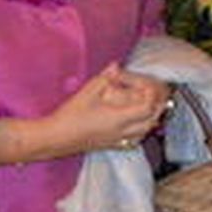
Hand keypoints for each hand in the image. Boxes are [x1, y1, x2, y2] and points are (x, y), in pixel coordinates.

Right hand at [50, 63, 170, 153]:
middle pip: (152, 122)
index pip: (147, 108)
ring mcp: (117, 141)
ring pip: (145, 133)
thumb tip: (116, 65)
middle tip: (154, 95)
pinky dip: (141, 131)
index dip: (152, 96)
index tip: (147, 86)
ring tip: (148, 107)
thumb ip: (105, 78)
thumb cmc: (71, 114)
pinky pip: (134, 141)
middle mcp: (122, 131)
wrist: (55, 138)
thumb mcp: (87, 91)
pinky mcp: (111, 147)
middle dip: (157, 107)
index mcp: (119, 118)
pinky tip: (136, 123)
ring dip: (151, 120)